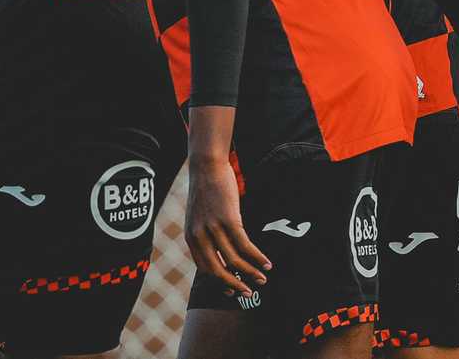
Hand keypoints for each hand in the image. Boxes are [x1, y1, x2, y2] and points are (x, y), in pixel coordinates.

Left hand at [185, 159, 271, 298]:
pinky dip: (257, 257)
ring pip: (234, 260)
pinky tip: (266, 262)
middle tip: (249, 293)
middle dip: (235, 285)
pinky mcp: (229, 219)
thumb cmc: (206, 187)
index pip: (205, 268)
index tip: (233, 288)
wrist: (206, 165)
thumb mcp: (200, 214)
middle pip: (218, 270)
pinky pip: (244, 245)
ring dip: (250, 273)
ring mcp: (214, 229)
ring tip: (263, 279)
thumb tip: (221, 246)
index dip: (221, 281)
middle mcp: (199, 237)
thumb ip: (206, 232)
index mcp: (191, 237)